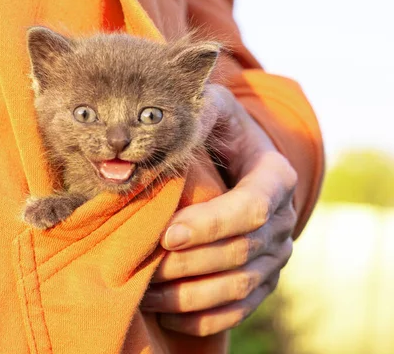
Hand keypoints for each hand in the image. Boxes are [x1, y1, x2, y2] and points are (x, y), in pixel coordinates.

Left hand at [140, 84, 297, 335]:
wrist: (237, 157)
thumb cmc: (219, 129)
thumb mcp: (212, 107)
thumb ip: (198, 113)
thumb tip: (166, 128)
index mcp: (276, 177)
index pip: (252, 209)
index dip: (211, 225)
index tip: (168, 234)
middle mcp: (282, 220)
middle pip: (241, 253)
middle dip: (189, 263)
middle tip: (143, 267)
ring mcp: (275, 253)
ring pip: (239, 286)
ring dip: (190, 295)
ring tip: (146, 293)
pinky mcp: (262, 278)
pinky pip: (240, 308)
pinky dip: (205, 317)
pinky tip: (168, 314)